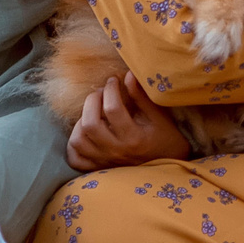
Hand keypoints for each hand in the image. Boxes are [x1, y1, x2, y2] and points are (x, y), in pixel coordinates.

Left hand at [66, 73, 189, 170]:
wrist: (169, 165)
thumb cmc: (165, 138)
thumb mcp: (158, 116)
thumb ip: (141, 96)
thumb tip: (127, 75)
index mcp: (134, 138)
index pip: (112, 109)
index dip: (110, 89)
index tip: (114, 80)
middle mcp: (116, 151)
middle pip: (90, 124)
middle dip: (92, 101)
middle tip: (101, 93)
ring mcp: (105, 161)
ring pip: (78, 141)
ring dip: (81, 121)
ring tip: (92, 112)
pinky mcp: (98, 167)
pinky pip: (75, 158)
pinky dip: (74, 144)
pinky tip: (85, 132)